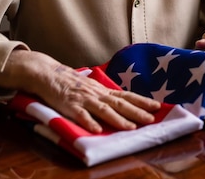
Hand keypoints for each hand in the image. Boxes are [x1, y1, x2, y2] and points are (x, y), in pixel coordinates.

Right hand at [0, 50, 160, 132]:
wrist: (47, 73)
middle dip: (136, 112)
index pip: (126, 95)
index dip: (142, 101)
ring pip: (103, 110)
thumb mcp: (91, 87)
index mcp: (102, 90)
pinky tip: (97, 130)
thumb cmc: (71, 83)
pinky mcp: (69, 106)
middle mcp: (96, 94)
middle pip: (120, 103)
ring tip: (130, 128)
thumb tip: (123, 103)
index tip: (157, 106)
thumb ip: (105, 95)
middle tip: (151, 119)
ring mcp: (83, 99)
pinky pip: (80, 115)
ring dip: (118, 119)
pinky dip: (89, 122)